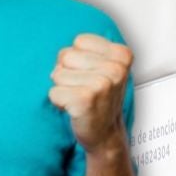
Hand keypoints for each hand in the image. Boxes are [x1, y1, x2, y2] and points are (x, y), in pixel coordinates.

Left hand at [48, 33, 132, 151]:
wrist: (106, 134)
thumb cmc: (100, 98)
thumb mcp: (102, 66)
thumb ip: (86, 50)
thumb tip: (61, 51)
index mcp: (121, 55)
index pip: (79, 41)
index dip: (78, 59)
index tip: (92, 74)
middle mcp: (115, 69)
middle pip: (65, 55)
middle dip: (68, 72)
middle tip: (85, 89)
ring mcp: (102, 85)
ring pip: (57, 73)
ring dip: (63, 88)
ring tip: (81, 98)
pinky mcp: (86, 100)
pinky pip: (54, 92)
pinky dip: (59, 102)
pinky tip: (76, 108)